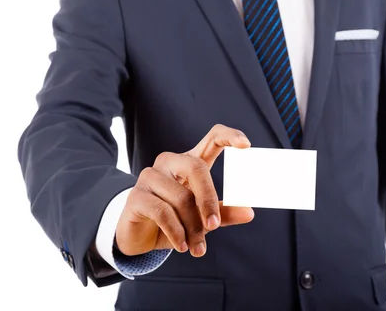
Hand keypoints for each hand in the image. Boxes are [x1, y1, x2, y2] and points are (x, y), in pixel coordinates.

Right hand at [115, 124, 254, 257]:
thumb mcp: (201, 217)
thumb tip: (249, 213)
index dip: (229, 136)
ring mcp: (150, 176)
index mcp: (190, 162)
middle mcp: (170, 162)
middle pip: (196, 168)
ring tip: (198, 248)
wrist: (139, 237)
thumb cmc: (174, 220)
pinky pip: (162, 212)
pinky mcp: (137, 195)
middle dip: (208, 199)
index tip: (246, 145)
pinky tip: (182, 246)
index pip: (212, 138)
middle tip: (214, 225)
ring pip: (181, 197)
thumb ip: (223, 213)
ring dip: (193, 227)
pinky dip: (176, 232)